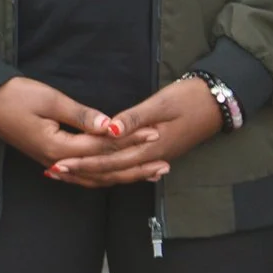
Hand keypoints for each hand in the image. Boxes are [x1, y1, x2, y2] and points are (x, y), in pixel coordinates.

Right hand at [0, 75, 153, 178]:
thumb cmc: (15, 96)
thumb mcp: (50, 100)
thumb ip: (82, 116)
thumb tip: (111, 126)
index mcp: (59, 147)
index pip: (103, 146)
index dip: (131, 140)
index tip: (155, 132)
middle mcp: (59, 162)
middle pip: (104, 169)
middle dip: (136, 166)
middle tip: (164, 164)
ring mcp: (55, 163)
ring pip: (96, 177)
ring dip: (124, 175)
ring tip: (150, 174)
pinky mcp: (53, 159)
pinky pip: (84, 175)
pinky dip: (104, 176)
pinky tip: (118, 176)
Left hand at [49, 77, 223, 187]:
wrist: (219, 102)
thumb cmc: (189, 98)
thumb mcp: (161, 104)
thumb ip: (134, 119)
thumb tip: (109, 130)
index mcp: (150, 147)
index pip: (109, 160)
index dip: (83, 163)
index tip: (59, 163)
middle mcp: (151, 158)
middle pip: (111, 172)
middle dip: (82, 172)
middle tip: (53, 172)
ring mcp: (156, 157)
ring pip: (119, 172)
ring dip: (93, 174)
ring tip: (69, 173)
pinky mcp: (158, 153)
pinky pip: (129, 167)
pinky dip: (110, 170)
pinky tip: (100, 170)